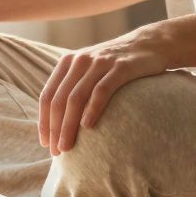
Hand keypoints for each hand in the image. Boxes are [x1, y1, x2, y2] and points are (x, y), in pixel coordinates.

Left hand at [38, 27, 169, 155]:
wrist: (151, 44)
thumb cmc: (117, 65)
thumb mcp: (90, 69)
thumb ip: (73, 87)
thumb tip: (57, 123)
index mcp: (68, 62)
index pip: (48, 96)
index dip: (44, 121)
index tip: (44, 143)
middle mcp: (80, 60)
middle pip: (60, 100)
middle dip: (55, 128)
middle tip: (56, 152)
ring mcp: (100, 63)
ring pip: (76, 98)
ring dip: (69, 125)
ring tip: (67, 146)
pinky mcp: (120, 67)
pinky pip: (101, 91)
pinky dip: (92, 109)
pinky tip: (87, 127)